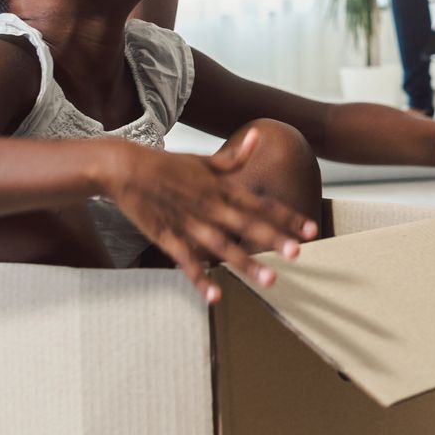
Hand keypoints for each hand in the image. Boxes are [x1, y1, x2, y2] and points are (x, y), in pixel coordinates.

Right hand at [110, 131, 320, 302]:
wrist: (124, 167)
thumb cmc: (166, 164)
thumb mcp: (202, 159)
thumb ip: (233, 157)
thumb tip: (258, 137)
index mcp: (220, 187)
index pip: (261, 203)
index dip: (287, 216)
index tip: (311, 230)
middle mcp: (209, 205)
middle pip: (247, 225)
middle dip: (273, 239)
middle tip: (298, 254)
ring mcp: (188, 223)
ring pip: (222, 247)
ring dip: (246, 264)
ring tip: (270, 280)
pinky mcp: (167, 237)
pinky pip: (187, 262)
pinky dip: (201, 279)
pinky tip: (216, 296)